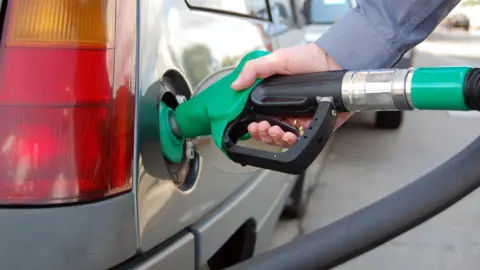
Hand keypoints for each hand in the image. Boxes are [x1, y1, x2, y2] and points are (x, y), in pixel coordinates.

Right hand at [231, 43, 352, 147]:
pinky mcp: (316, 124)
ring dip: (275, 139)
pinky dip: (293, 142)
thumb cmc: (309, 58)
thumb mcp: (277, 59)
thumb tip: (235, 85)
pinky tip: (288, 135)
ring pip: (283, 140)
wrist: (335, 60)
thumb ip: (254, 70)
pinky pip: (303, 141)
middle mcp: (287, 110)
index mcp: (275, 99)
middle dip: (262, 134)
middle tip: (262, 127)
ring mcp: (301, 119)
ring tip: (274, 130)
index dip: (253, 126)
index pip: (259, 118)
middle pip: (269, 133)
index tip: (250, 124)